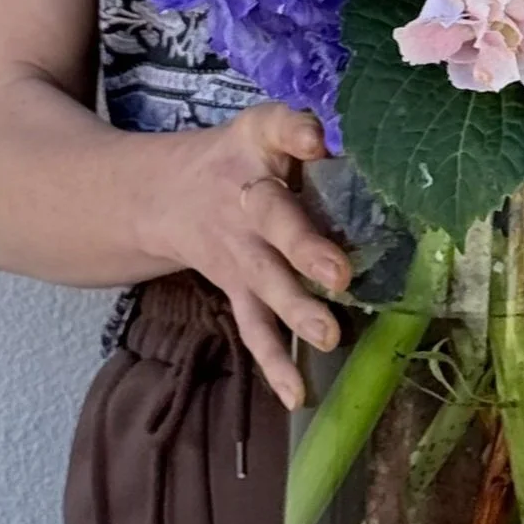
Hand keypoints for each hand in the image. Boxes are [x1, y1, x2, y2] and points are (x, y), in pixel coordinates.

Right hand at [145, 102, 352, 406]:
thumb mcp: (265, 129)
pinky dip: (274, 364)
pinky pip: (254, 328)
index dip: (296, 132)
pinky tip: (296, 395)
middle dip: (305, 249)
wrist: (167, 194)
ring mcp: (240, 251)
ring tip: (328, 337)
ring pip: (266, 282)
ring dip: (296, 311)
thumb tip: (357, 146)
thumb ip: (304, 133)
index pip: (277, 128)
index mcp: (257, 146)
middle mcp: (246, 200)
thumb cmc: (240, 157)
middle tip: (340, 274)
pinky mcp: (237, 289)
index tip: (316, 141)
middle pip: (274, 222)